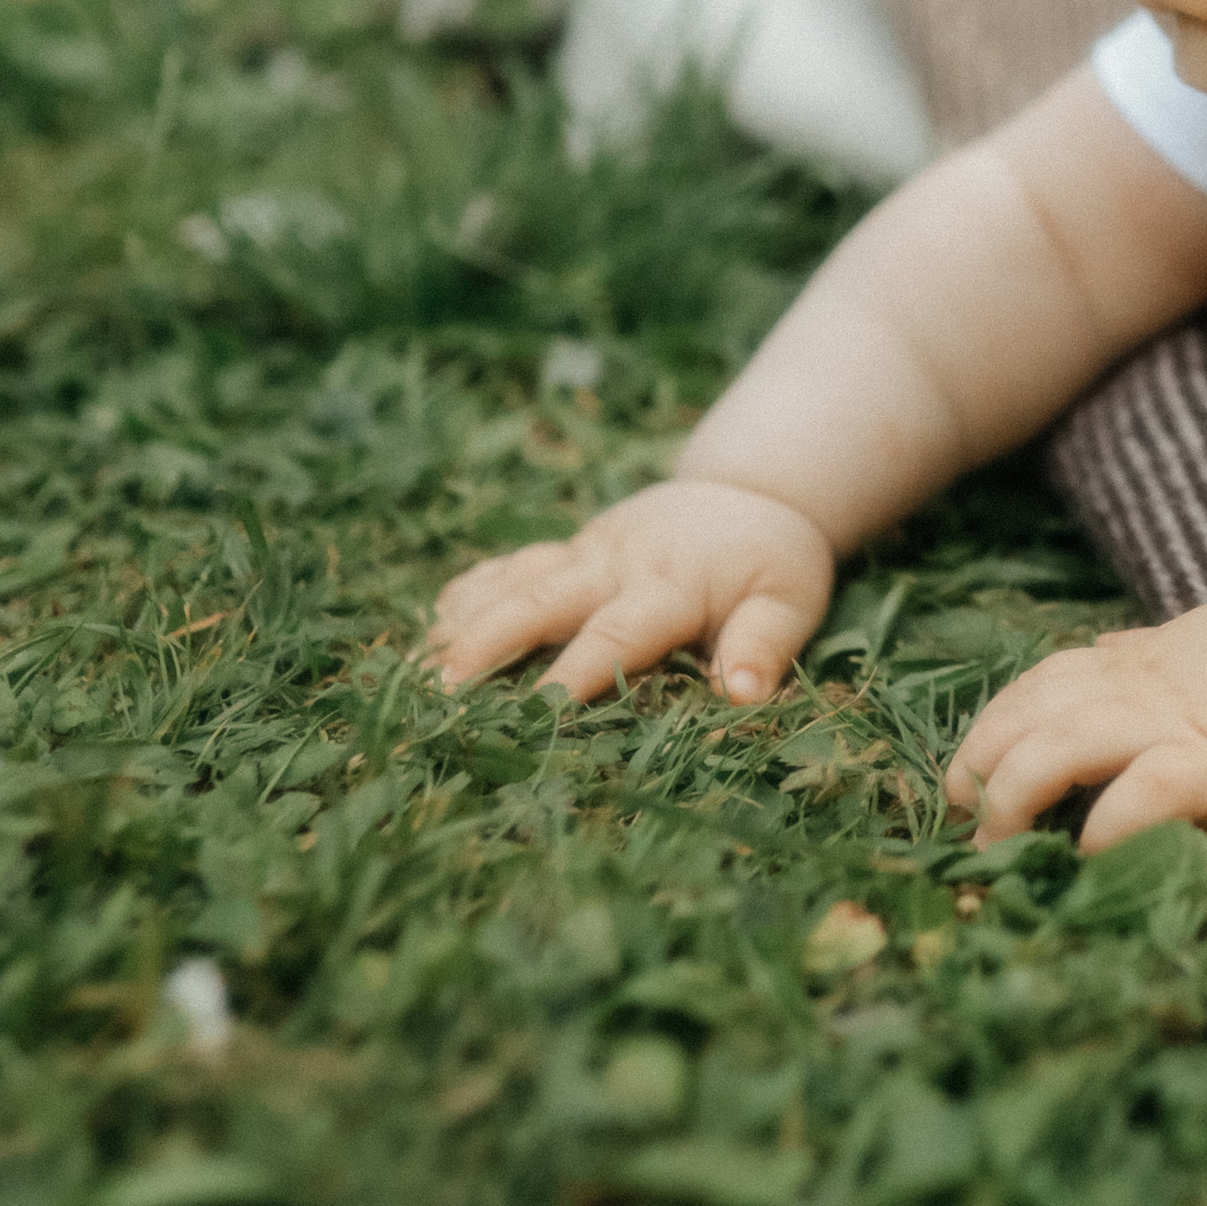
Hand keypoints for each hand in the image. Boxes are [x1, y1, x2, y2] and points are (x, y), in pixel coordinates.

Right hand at [427, 479, 834, 706]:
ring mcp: (586, 552)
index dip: (575, 673)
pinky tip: (433, 623)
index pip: (616, 634)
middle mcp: (616, 564)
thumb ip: (764, 644)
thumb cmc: (772, 560)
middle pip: (539, 600)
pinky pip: (513, 566)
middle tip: (437, 692)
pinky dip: (473, 590)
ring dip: (465, 621)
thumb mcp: (791, 599)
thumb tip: (740, 694)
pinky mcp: (570, 548)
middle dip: (486, 644)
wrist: (750, 491)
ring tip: (416, 670)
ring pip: (514, 581)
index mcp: (670, 585)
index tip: (534, 714)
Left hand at [945, 599, 1206, 850]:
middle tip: (962, 811)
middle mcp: (1144, 686)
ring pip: (1061, 745)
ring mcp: (1175, 723)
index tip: (970, 764)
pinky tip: (1084, 855)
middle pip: (1032, 712)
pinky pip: (1139, 793)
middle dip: (983, 761)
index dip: (996, 720)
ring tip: (995, 843)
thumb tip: (1102, 651)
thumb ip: (1151, 650)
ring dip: (1014, 795)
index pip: (1044, 680)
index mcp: (1143, 660)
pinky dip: (1102, 825)